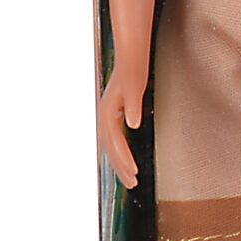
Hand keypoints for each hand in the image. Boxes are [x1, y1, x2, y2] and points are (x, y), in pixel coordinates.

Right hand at [97, 64, 147, 188]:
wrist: (129, 56)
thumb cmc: (133, 70)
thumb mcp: (134, 87)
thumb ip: (133, 106)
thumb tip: (132, 124)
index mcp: (108, 112)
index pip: (115, 142)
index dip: (124, 159)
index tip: (134, 173)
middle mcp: (105, 116)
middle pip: (110, 148)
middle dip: (121, 167)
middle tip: (133, 184)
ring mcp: (108, 116)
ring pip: (111, 146)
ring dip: (120, 163)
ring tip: (131, 179)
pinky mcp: (115, 115)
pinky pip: (114, 140)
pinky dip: (119, 153)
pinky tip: (126, 160)